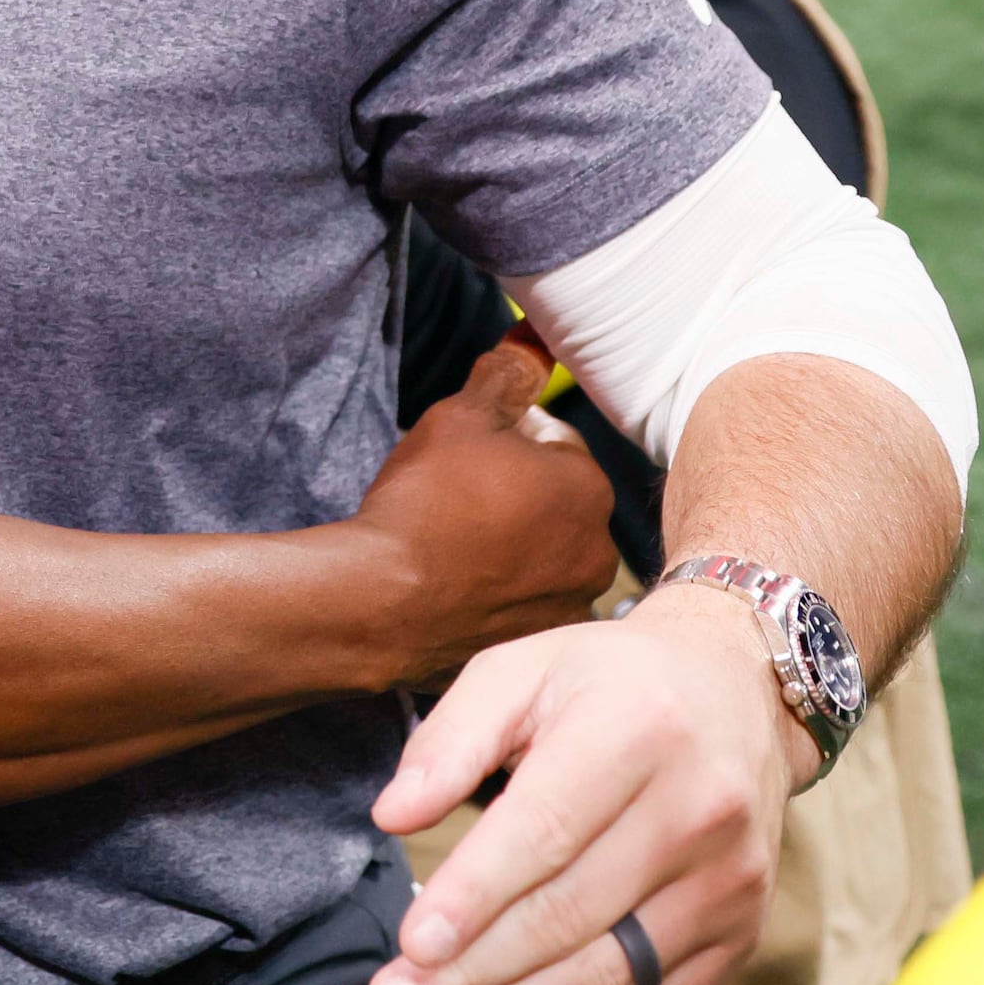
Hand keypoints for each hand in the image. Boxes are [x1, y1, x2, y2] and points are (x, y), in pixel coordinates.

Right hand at [351, 344, 619, 683]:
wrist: (384, 603)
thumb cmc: (425, 503)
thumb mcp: (460, 417)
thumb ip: (505, 376)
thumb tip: (533, 339)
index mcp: (589, 488)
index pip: (555, 441)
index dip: (506, 437)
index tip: (465, 450)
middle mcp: (598, 552)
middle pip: (556, 501)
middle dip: (517, 492)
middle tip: (456, 495)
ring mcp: (570, 604)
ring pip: (543, 553)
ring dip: (512, 543)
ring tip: (453, 543)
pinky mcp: (539, 645)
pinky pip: (524, 601)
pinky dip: (498, 590)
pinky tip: (456, 584)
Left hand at [365, 581, 801, 984]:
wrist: (737, 695)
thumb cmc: (606, 682)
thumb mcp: (520, 670)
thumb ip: (451, 739)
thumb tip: (391, 815)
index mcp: (639, 731)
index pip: (547, 832)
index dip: (475, 895)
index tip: (411, 945)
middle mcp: (700, 811)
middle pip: (572, 916)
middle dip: (473, 974)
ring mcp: (729, 881)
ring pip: (611, 975)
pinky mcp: (742, 932)